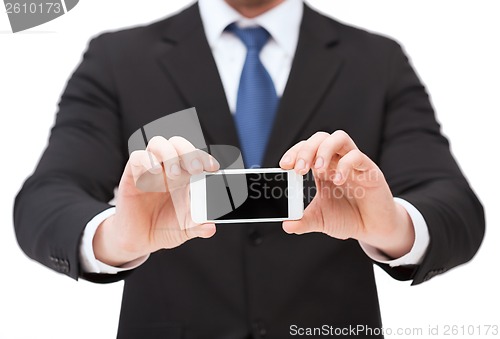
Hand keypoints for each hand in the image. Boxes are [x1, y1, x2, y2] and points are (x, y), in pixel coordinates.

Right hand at [93, 136, 218, 266]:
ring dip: (169, 154)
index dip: (205, 158)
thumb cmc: (165, 229)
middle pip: (178, 144)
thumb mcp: (185, 230)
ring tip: (175, 173)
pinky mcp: (132, 176)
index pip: (196, 156)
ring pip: (158, 143)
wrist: (140, 241)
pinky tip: (155, 173)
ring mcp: (150, 170)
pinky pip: (137, 157)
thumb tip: (210, 227)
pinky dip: (147, 161)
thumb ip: (198, 227)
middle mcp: (168, 169)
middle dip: (189, 152)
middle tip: (196, 170)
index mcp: (185, 177)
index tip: (214, 168)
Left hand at [279, 131, 414, 258]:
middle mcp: (337, 161)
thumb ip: (303, 221)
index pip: (306, 148)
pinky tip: (339, 180)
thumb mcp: (321, 221)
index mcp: (322, 169)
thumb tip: (286, 225)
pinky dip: (345, 165)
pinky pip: (357, 156)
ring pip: (339, 138)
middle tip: (299, 170)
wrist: (373, 228)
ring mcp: (353, 164)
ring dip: (325, 150)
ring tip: (318, 169)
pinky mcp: (370, 171)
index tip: (284, 166)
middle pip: (320, 138)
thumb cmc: (348, 218)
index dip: (294, 152)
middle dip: (306, 150)